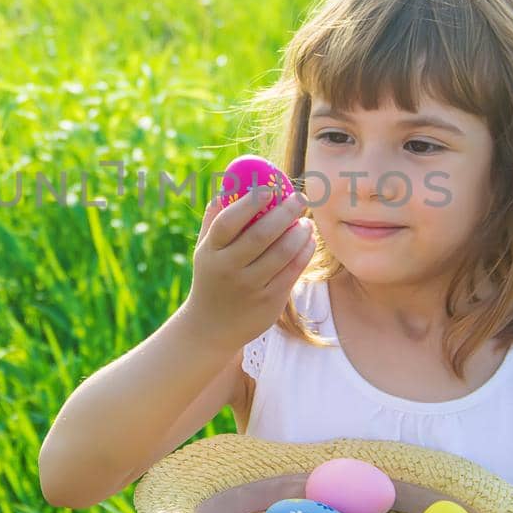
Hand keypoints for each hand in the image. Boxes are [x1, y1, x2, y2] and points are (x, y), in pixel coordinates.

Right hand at [181, 183, 314, 348]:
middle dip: (285, 212)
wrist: (211, 328)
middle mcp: (228, 269)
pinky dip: (304, 252)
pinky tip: (308, 241)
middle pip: (261, 235)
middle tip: (300, 197)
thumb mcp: (205, 250)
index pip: (229, 222)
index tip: (269, 188)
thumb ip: (215, 219)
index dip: (250, 202)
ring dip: (299, 232)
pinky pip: (292, 271)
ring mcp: (250, 287)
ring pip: (282, 253)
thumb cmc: (212, 277)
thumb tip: (230, 184)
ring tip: (306, 221)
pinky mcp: (269, 302)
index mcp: (211, 252)